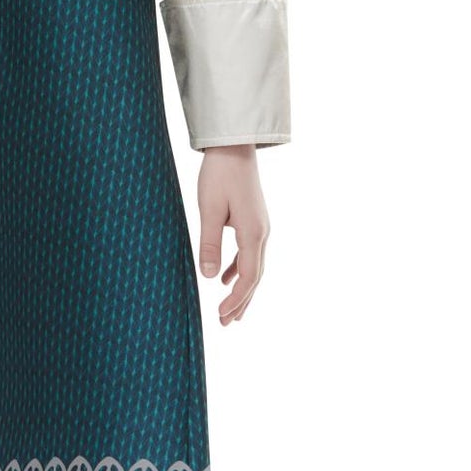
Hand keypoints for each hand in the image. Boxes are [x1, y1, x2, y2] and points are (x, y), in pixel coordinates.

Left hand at [195, 144, 269, 325]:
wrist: (234, 147)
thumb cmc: (219, 176)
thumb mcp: (209, 210)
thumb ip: (209, 244)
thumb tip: (208, 277)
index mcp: (253, 234)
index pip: (248, 277)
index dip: (236, 300)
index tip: (221, 316)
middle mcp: (262, 233)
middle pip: (254, 277)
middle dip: (241, 302)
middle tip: (227, 323)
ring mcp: (260, 227)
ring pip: (253, 266)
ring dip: (241, 289)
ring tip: (230, 311)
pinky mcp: (253, 220)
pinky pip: (248, 253)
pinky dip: (238, 269)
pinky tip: (225, 277)